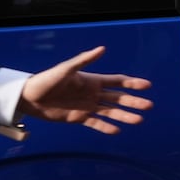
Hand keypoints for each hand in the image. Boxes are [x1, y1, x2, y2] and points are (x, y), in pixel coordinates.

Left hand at [18, 46, 153, 133]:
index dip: (132, 83)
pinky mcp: (79, 118)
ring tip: (139, 120)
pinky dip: (106, 127)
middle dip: (133, 102)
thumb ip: (84, 60)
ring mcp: (87, 107)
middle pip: (118, 98)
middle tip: (149, 106)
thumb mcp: (65, 69)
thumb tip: (102, 48)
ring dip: (125, 116)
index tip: (147, 85)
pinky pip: (96, 124)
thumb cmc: (46, 80)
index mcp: (92, 80)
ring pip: (111, 112)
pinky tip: (117, 131)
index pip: (117, 82)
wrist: (30, 98)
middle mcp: (93, 94)